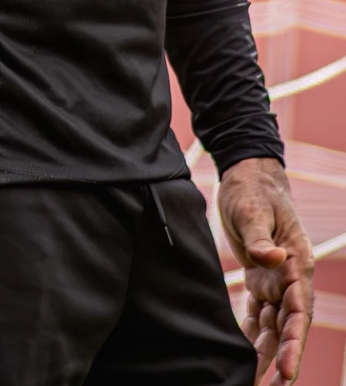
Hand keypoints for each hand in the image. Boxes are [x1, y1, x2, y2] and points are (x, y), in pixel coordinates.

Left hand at [219, 158, 313, 383]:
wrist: (246, 175)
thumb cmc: (252, 190)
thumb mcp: (252, 209)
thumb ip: (260, 238)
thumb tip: (272, 259)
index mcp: (297, 263)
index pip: (299, 313)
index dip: (294, 344)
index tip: (288, 371)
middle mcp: (290, 279)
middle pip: (288, 328)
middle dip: (281, 360)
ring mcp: (276, 282)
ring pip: (273, 327)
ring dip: (266, 355)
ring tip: (254, 385)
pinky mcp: (260, 280)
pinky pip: (258, 315)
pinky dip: (251, 337)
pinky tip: (242, 358)